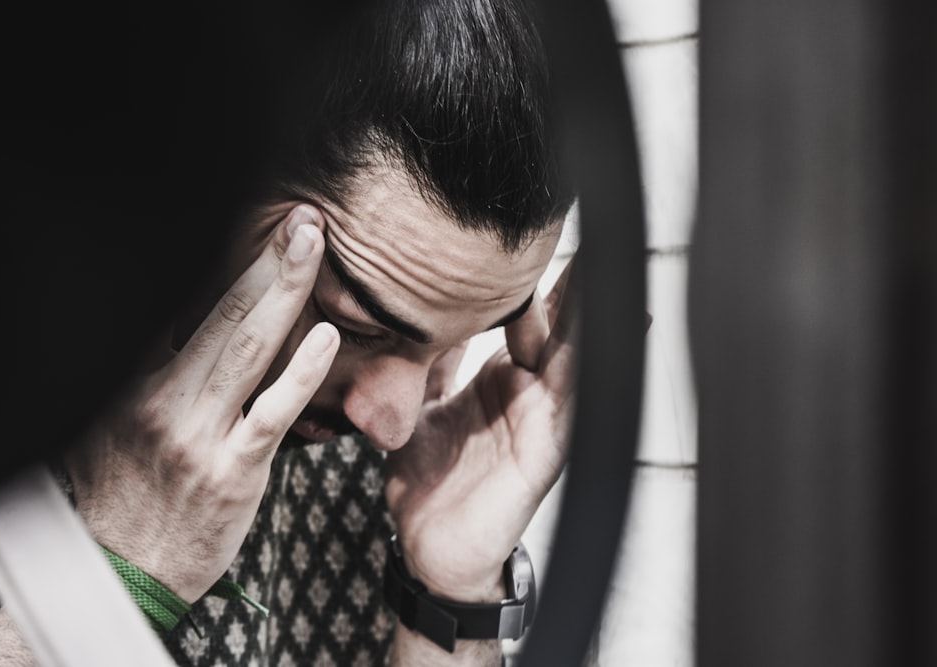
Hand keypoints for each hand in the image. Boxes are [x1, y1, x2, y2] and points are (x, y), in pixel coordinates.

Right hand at [65, 205, 338, 602]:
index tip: (253, 220)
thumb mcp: (106, 420)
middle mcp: (157, 397)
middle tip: (301, 217)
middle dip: (264, 257)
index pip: (178, 300)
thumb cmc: (125, 491)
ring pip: (246, 347)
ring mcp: (195, 433)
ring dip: (284, 289)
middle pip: (219, 310)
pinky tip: (325, 336)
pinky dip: (300, 372)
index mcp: (127, 378)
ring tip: (312, 245)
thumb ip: (143, 369)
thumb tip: (177, 318)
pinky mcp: (231, 470)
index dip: (219, 255)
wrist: (124, 571)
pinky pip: (271, 412)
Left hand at [385, 259, 577, 600]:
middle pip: (556, 323)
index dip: (525, 276)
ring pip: (572, 351)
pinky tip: (618, 330)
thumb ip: (432, 364)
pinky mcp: (548, 445)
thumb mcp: (422, 406)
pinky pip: (577, 398)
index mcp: (499, 378)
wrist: (428, 547)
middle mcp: (527, 391)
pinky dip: (597, 364)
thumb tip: (422, 314)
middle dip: (571, 277)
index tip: (525, 232)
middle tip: (581, 225)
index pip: (521, 315)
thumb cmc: (427, 482)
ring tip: (606, 262)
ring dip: (590, 309)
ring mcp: (543, 417)